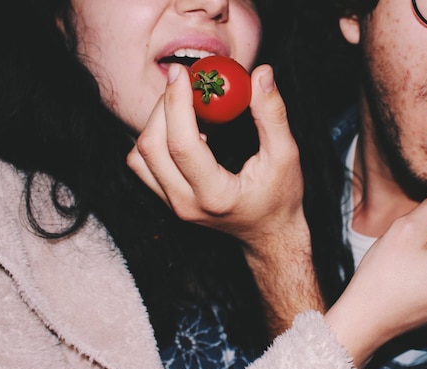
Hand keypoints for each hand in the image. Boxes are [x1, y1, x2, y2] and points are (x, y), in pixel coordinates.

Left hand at [127, 63, 323, 334]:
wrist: (269, 236)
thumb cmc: (280, 199)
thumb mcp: (286, 156)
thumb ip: (273, 115)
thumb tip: (260, 75)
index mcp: (215, 196)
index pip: (181, 145)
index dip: (177, 104)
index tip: (184, 74)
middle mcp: (186, 204)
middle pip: (151, 147)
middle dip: (163, 107)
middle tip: (185, 82)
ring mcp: (173, 206)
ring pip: (139, 157)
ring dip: (154, 123)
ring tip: (183, 105)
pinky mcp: (167, 201)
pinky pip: (143, 166)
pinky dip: (154, 140)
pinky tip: (181, 128)